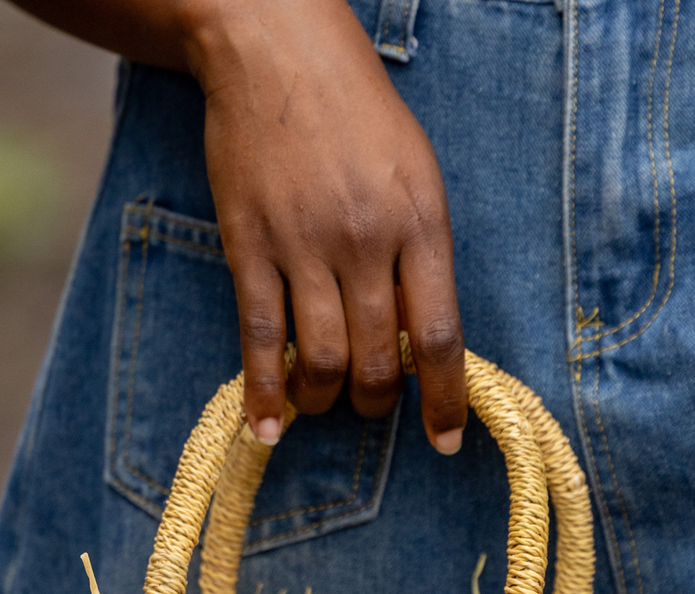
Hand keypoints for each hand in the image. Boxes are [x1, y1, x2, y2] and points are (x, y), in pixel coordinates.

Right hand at [181, 0, 465, 448]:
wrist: (277, 49)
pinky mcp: (249, 245)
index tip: (445, 443)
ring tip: (323, 401)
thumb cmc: (358, 115)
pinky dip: (264, 393)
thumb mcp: (417, 176)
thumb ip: (423, 257)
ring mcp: (303, 245)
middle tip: (371, 405)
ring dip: (326, 401)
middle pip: (378, 361)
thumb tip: (422, 345)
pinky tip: (266, 427)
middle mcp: (364, 240)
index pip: (440, 337)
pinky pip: (260, 338)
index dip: (445, 401)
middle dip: (377, 404)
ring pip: (322, 360)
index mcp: (419, 223)